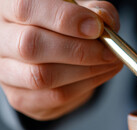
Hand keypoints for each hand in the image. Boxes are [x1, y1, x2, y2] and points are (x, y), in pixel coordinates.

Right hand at [0, 0, 122, 120]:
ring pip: (40, 76)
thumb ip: (96, 10)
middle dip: (78, 50)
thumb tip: (102, 20)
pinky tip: (100, 74)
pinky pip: (53, 96)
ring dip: (85, 71)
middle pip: (30, 45)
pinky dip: (85, 86)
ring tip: (110, 62)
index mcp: (8, 7)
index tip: (97, 27)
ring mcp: (5, 71)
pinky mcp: (20, 98)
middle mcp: (0, 38)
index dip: (64, 18)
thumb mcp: (84, 11)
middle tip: (109, 51)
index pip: (26, 8)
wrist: (59, 57)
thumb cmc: (69, 27)